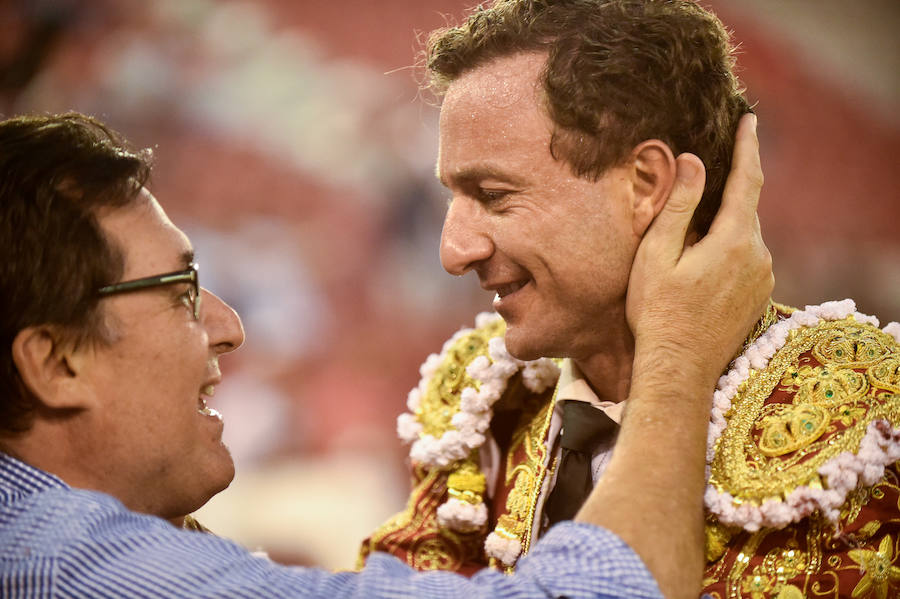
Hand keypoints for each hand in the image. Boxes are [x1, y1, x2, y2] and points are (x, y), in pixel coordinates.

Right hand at [626, 113, 773, 389]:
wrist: (678, 368)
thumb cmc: (658, 311)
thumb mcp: (658, 254)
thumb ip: (679, 205)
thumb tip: (695, 160)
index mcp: (735, 240)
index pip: (747, 180)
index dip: (747, 146)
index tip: (748, 118)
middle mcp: (759, 256)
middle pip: (745, 208)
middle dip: (727, 190)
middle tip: (704, 176)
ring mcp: (762, 279)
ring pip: (745, 235)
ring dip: (724, 225)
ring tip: (693, 233)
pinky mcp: (759, 297)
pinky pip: (747, 258)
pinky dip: (729, 248)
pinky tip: (703, 262)